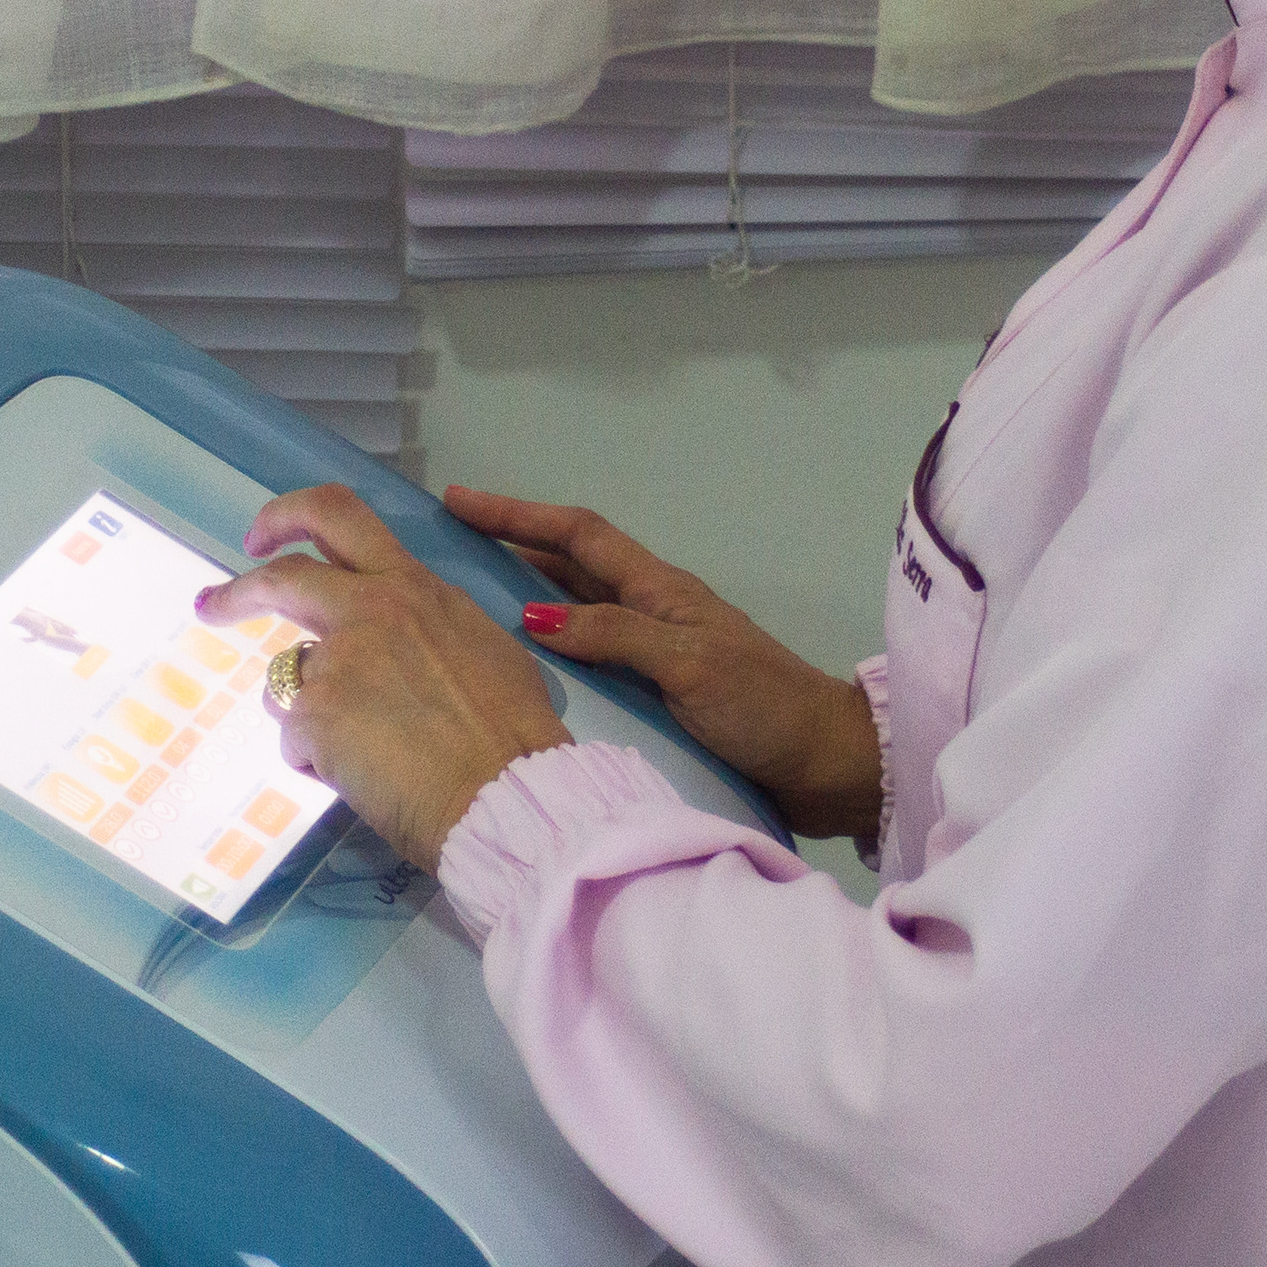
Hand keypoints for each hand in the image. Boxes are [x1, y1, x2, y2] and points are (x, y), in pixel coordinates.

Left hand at [195, 484, 572, 871]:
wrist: (509, 795)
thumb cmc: (514, 737)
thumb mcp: (484, 651)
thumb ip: (434, 633)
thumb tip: (410, 651)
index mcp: (415, 588)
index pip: (342, 519)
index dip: (290, 517)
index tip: (263, 541)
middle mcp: (370, 610)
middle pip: (282, 577)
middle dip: (238, 590)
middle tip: (213, 605)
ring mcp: (337, 661)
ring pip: (288, 680)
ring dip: (310, 716)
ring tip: (363, 758)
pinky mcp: (314, 716)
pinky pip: (297, 740)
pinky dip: (320, 763)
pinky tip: (365, 781)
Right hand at [441, 485, 881, 846]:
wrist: (823, 765)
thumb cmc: (762, 707)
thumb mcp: (689, 664)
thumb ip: (615, 635)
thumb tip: (532, 614)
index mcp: (660, 590)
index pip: (578, 535)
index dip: (518, 515)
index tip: (458, 500)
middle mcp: (651, 612)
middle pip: (570, 566)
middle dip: (509, 547)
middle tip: (444, 547)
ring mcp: (653, 653)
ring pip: (575, 611)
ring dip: (523, 597)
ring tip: (462, 604)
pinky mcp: (655, 695)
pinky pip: (587, 658)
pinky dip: (549, 654)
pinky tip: (518, 674)